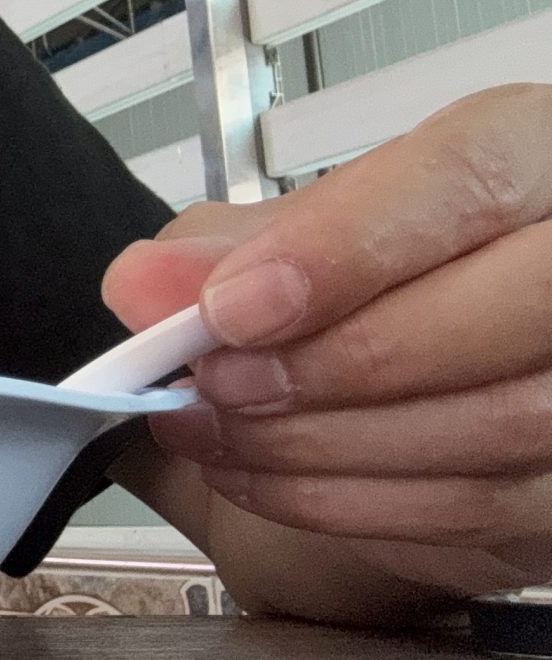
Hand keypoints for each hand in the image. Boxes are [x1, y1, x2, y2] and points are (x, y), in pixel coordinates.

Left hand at [104, 85, 551, 598]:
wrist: (426, 365)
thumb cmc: (379, 274)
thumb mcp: (299, 234)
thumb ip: (223, 249)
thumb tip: (145, 284)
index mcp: (531, 154)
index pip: (468, 177)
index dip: (346, 247)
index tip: (232, 307)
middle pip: (518, 304)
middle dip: (337, 359)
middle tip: (215, 379)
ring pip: (504, 421)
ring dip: (324, 445)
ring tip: (215, 428)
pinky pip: (484, 505)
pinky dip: (347, 502)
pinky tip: (262, 476)